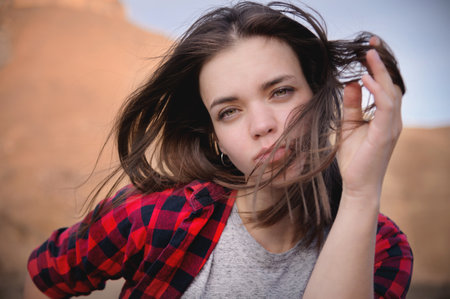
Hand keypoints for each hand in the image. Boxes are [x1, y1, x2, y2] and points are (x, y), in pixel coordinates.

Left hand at [338, 37, 402, 199]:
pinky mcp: (385, 134)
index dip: (378, 68)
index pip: (386, 86)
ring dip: (380, 73)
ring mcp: (392, 127)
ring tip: (369, 55)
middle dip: (381, 64)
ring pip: (391, 93)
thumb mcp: (349, 125)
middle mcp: (393, 119)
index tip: (368, 49)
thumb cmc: (354, 158)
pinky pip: (386, 108)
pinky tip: (366, 79)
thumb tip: (349, 83)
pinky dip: (378, 91)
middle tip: (371, 45)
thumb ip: (351, 105)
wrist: (357, 184)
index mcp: (386, 117)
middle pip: (392, 85)